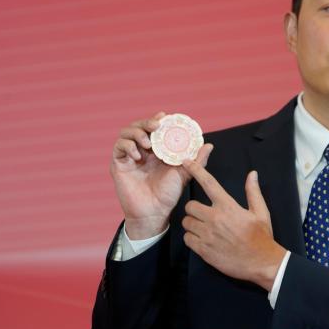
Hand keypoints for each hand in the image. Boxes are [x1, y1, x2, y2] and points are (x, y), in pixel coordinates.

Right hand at [111, 112, 212, 238]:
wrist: (154, 212)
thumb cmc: (168, 194)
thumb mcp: (185, 173)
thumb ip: (197, 160)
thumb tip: (209, 145)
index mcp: (157, 150)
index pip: (154, 128)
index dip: (157, 119)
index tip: (164, 116)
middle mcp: (142, 150)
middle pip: (139, 126)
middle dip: (146, 122)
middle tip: (156, 125)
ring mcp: (129, 156)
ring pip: (126, 133)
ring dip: (137, 133)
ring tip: (148, 143)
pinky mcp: (119, 164)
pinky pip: (118, 147)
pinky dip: (127, 146)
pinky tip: (138, 155)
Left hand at [181, 160, 286, 290]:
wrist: (262, 262)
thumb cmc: (261, 236)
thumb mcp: (261, 212)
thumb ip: (253, 192)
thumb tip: (252, 174)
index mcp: (228, 206)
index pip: (208, 183)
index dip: (196, 170)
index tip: (186, 162)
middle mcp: (215, 218)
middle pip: (190, 206)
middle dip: (194, 209)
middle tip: (203, 215)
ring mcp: (208, 235)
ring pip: (187, 222)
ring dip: (192, 224)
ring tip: (203, 229)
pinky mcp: (203, 250)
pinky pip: (187, 239)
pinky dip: (192, 239)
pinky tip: (202, 241)